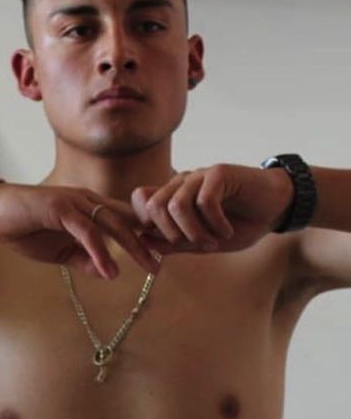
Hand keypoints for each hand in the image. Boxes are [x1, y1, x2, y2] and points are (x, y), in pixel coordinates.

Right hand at [0, 184, 159, 278]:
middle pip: (127, 221)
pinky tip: (109, 269)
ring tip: (148, 267)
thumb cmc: (24, 228)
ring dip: (133, 247)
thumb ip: (83, 258)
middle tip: (161, 266)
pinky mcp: (60, 208)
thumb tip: (108, 273)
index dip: (144, 236)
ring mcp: (74, 201)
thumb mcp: (58, 251)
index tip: (159, 258)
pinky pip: (86, 231)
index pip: (124, 219)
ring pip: (113, 224)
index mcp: (88, 208)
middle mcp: (86, 200)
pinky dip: (101, 250)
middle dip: (147, 243)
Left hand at [131, 164, 293, 254]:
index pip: (140, 201)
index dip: (147, 224)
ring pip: (176, 205)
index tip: (173, 243)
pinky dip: (214, 222)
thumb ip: (174, 243)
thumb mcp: (203, 242)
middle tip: (198, 246)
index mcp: (172, 197)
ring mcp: (199, 176)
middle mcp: (180, 183)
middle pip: (153, 206)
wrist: (277, 208)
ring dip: (194, 232)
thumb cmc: (239, 225)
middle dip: (171, 234)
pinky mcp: (219, 172)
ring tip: (214, 242)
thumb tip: (144, 241)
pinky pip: (204, 201)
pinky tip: (227, 230)